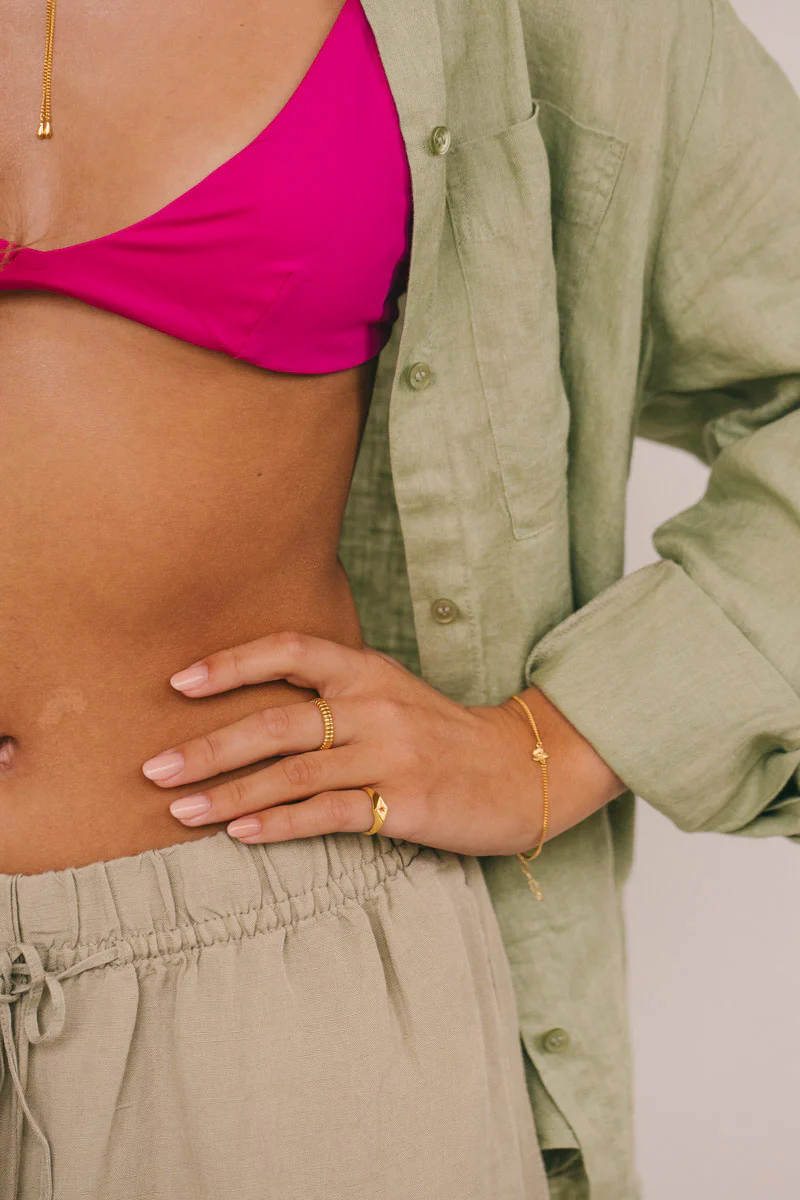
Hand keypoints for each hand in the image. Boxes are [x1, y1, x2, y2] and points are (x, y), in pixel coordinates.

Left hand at [142, 632, 625, 852]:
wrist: (525, 769)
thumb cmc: (448, 736)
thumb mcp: (394, 696)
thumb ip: (336, 695)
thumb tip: (258, 714)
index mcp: (369, 672)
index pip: (290, 650)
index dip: (231, 663)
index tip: (178, 683)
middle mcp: (375, 706)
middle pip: (275, 721)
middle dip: (208, 745)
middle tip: (154, 766)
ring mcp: (390, 755)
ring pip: (292, 772)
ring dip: (228, 793)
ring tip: (180, 809)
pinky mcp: (404, 803)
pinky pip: (328, 814)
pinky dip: (278, 824)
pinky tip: (240, 835)